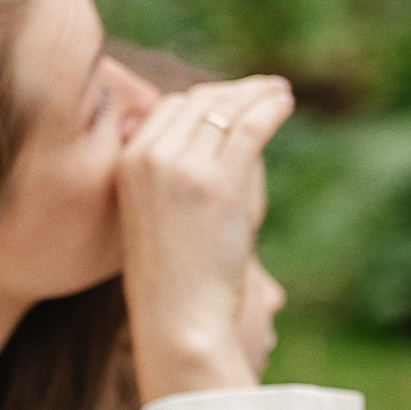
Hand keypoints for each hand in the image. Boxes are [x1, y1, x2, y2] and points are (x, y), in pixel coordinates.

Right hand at [116, 76, 295, 401]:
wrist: (178, 317)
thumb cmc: (176, 277)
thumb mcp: (162, 214)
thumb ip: (183, 169)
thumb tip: (227, 128)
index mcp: (126, 163)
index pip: (169, 109)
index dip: (204, 101)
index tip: (229, 101)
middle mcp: (150, 156)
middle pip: (196, 102)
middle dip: (231, 93)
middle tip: (261, 91)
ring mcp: (183, 166)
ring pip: (224, 109)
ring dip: (256, 94)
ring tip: (278, 92)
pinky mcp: (219, 180)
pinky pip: (249, 126)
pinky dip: (271, 108)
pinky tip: (284, 103)